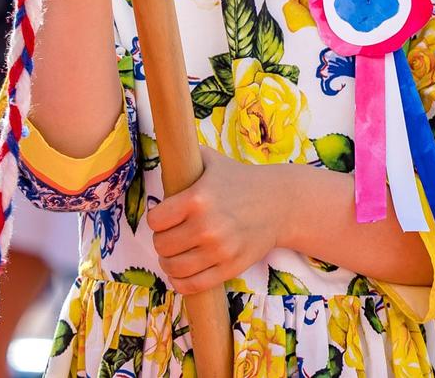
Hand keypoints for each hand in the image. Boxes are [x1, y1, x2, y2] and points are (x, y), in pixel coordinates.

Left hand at [147, 150, 284, 293]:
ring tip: (174, 254)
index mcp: (197, 198)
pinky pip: (192, 285)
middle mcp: (207, 226)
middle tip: (171, 234)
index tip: (164, 217)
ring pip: (173, 268)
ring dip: (169, 262)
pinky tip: (182, 272)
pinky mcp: (230, 268)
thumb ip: (184, 154)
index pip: (155, 220)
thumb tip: (160, 150)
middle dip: (163, 240)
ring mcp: (219, 250)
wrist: (279, 204)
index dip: (157, 219)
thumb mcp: (211, 160)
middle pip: (161, 245)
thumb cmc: (240, 180)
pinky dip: (181, 282)